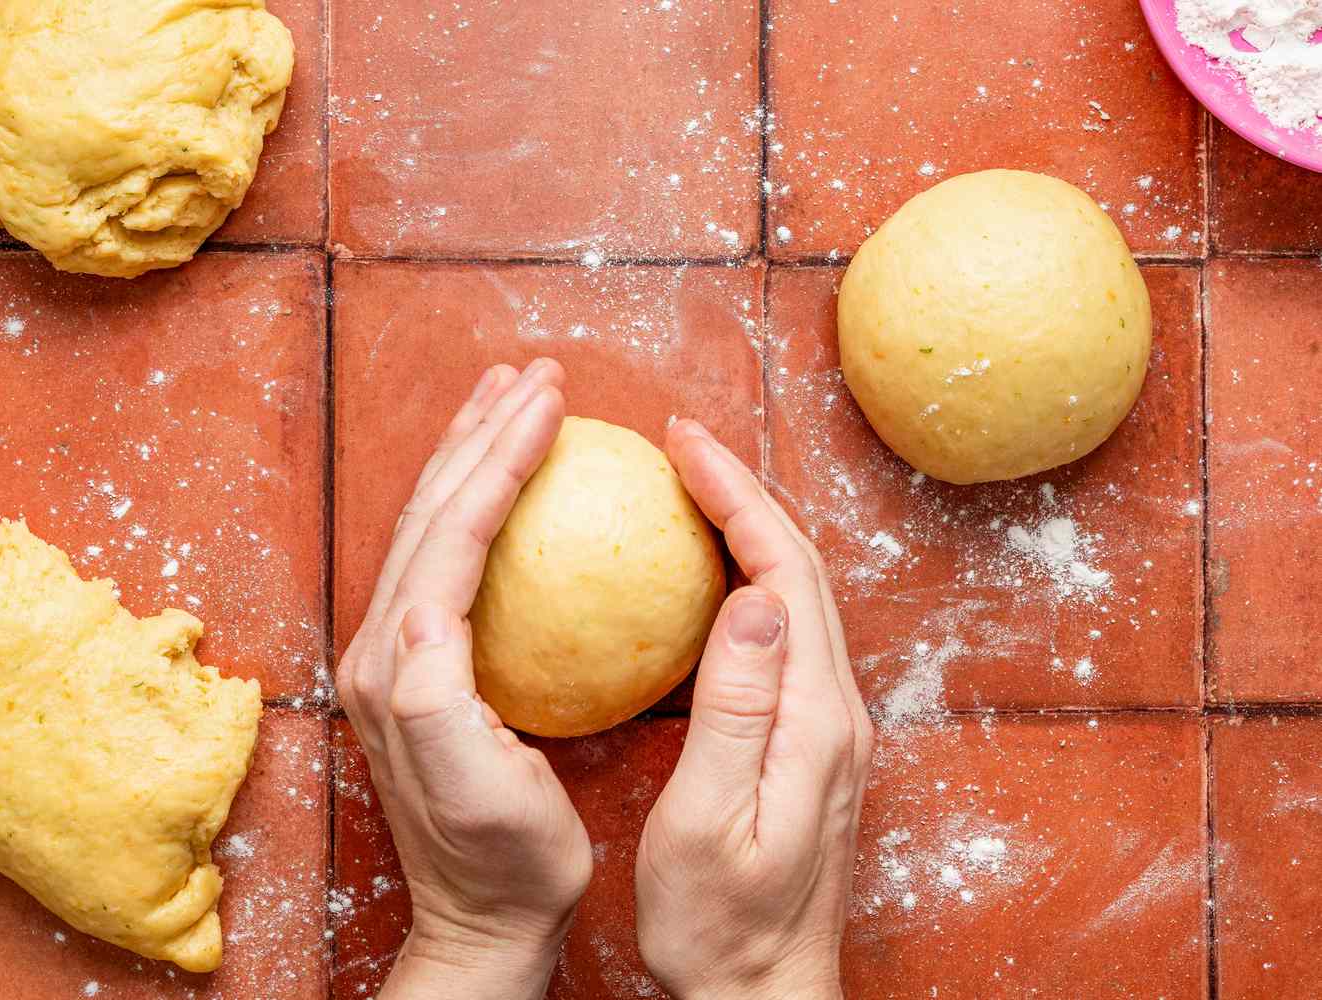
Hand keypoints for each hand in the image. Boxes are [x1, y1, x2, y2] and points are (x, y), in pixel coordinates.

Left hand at [337, 359, 592, 999]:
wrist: (482, 921)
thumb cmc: (506, 862)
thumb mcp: (483, 787)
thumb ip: (439, 695)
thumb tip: (429, 607)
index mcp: (397, 665)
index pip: (449, 531)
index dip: (498, 457)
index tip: (550, 400)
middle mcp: (382, 647)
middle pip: (431, 510)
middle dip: (480, 431)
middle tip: (534, 373)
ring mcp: (397, 656)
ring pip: (432, 525)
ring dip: (471, 454)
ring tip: (510, 399)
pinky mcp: (419, 668)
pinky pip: (448, 559)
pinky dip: (477, 504)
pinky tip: (509, 487)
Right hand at [635, 420, 872, 999]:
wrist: (765, 994)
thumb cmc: (721, 927)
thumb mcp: (709, 824)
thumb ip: (737, 712)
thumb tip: (755, 600)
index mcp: (813, 720)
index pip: (785, 572)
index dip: (736, 496)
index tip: (682, 444)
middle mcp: (835, 710)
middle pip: (800, 568)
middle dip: (744, 491)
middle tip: (680, 444)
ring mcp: (827, 725)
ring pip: (797, 594)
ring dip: (748, 528)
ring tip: (688, 488)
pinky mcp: (809, 740)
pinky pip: (785, 632)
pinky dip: (747, 579)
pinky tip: (703, 576)